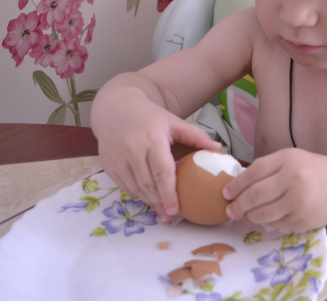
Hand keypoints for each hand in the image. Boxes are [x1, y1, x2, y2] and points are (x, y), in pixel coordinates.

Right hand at [96, 97, 221, 222]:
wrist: (117, 109)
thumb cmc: (151, 118)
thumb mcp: (174, 122)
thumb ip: (196, 136)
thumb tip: (219, 149)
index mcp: (152, 139)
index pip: (162, 173)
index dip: (169, 194)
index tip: (176, 211)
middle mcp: (132, 149)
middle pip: (148, 185)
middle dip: (160, 203)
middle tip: (171, 217)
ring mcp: (117, 158)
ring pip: (135, 188)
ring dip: (149, 202)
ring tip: (162, 212)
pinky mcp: (108, 165)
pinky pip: (125, 186)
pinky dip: (137, 194)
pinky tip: (148, 199)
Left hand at [222, 148, 326, 231]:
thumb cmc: (312, 171)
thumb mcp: (292, 160)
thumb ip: (267, 168)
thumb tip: (236, 185)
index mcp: (288, 159)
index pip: (254, 172)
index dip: (236, 185)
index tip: (225, 193)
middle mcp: (293, 179)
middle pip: (255, 195)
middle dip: (238, 205)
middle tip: (229, 210)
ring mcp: (299, 202)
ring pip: (263, 214)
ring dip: (249, 217)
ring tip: (243, 216)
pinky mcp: (303, 221)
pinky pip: (276, 224)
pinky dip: (266, 223)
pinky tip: (262, 219)